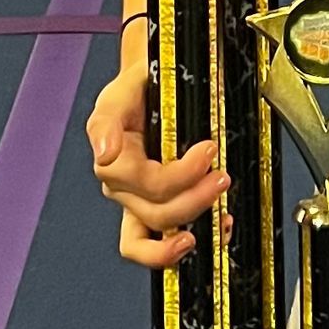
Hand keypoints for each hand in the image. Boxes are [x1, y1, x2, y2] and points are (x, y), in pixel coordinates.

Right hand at [86, 57, 227, 271]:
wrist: (151, 87)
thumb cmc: (135, 91)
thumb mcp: (118, 95)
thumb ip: (106, 123)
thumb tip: (105, 154)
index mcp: (114, 165)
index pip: (148, 185)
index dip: (182, 175)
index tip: (209, 149)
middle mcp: (125, 190)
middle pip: (158, 215)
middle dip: (196, 199)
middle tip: (222, 176)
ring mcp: (140, 204)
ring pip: (162, 232)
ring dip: (197, 220)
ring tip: (223, 207)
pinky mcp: (160, 208)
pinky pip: (169, 241)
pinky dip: (198, 240)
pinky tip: (220, 226)